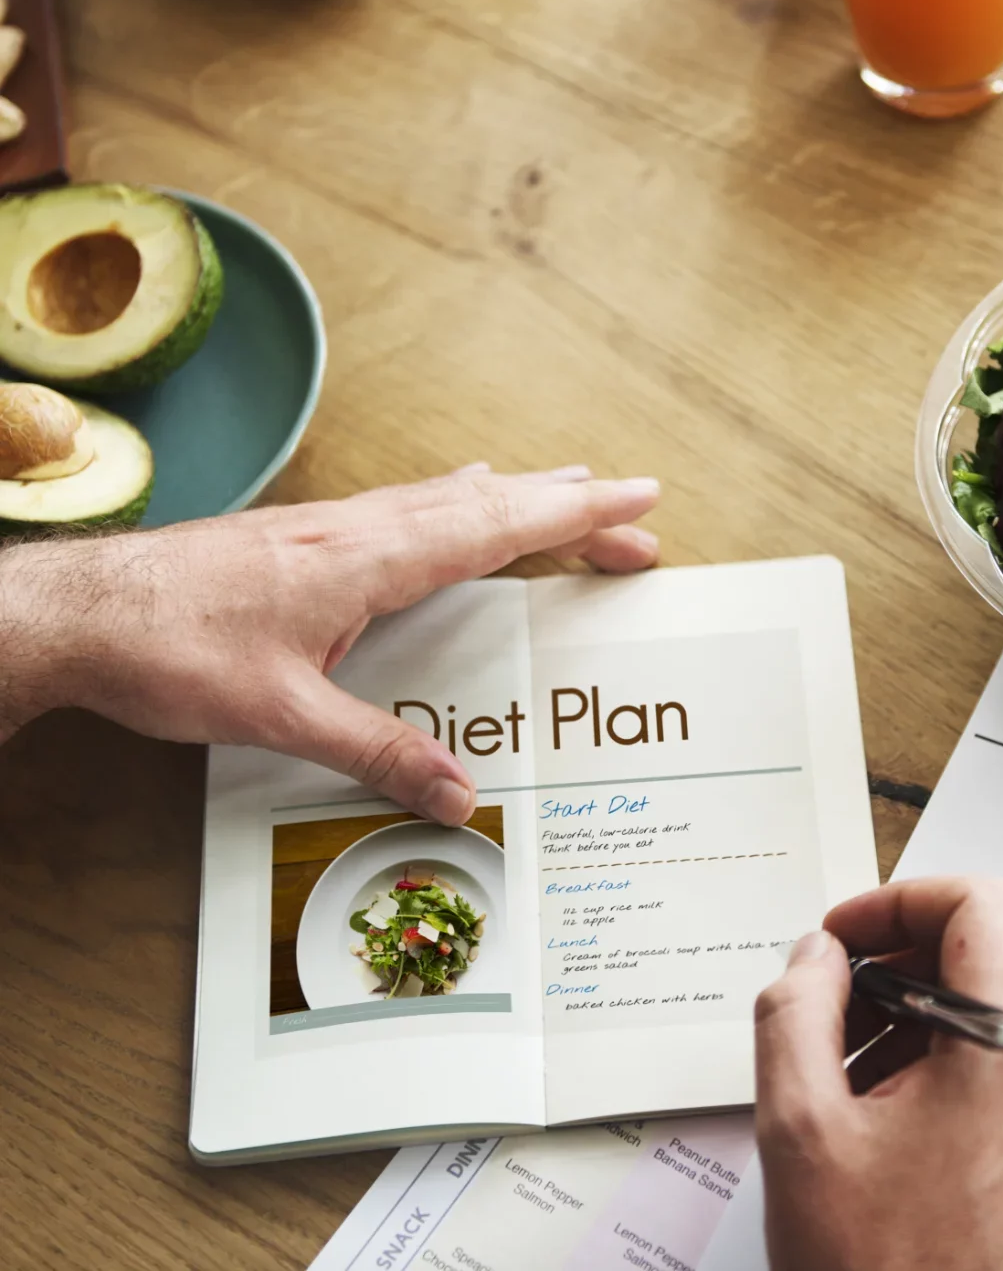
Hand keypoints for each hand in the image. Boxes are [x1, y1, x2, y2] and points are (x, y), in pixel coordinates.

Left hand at [0, 464, 658, 823]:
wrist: (79, 612)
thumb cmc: (169, 649)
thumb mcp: (282, 715)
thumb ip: (378, 752)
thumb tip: (460, 796)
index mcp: (370, 558)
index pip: (499, 526)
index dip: (576, 514)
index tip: (638, 501)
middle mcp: (361, 528)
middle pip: (491, 504)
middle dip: (572, 507)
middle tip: (637, 514)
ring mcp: (333, 526)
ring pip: (451, 496)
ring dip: (521, 496)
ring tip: (570, 491)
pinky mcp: (307, 537)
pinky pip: (412, 504)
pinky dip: (461, 499)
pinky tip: (459, 498)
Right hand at [754, 878, 1002, 1270]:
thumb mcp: (800, 1129)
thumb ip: (794, 1012)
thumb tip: (815, 954)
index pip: (980, 903)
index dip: (899, 898)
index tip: (842, 938)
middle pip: (981, 956)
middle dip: (889, 967)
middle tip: (823, 1010)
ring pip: (985, 1016)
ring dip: (905, 1021)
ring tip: (838, 1080)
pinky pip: (999, 1071)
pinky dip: (935, 1067)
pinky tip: (875, 1122)